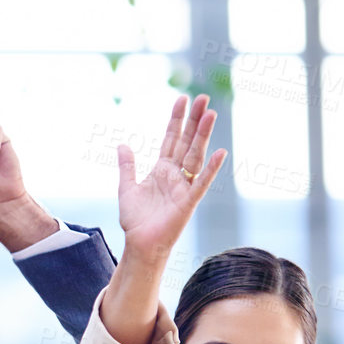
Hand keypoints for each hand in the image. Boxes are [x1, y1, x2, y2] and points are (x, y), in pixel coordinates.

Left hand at [116, 95, 226, 257]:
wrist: (140, 244)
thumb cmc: (136, 220)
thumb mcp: (127, 188)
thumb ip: (127, 166)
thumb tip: (123, 144)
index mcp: (162, 170)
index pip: (171, 138)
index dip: (176, 119)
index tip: (183, 98)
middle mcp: (176, 175)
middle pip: (187, 142)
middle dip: (194, 120)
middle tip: (203, 98)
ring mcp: (184, 186)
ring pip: (195, 155)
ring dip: (203, 135)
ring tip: (210, 114)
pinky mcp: (189, 201)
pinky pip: (201, 182)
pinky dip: (210, 168)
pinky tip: (220, 152)